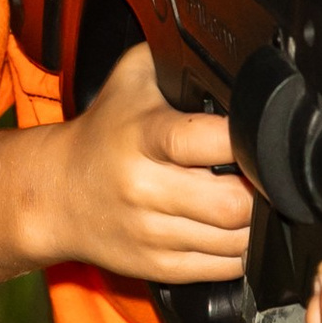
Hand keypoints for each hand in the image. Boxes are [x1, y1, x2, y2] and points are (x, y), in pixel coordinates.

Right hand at [30, 45, 252, 283]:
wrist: (54, 193)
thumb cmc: (104, 132)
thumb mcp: (132, 78)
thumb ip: (179, 58)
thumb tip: (234, 54)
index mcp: (144, 137)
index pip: (212, 141)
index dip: (249, 140)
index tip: (263, 135)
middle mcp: (146, 189)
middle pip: (233, 203)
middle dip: (262, 189)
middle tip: (267, 175)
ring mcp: (152, 234)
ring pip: (234, 241)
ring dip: (256, 223)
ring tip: (252, 200)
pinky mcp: (158, 267)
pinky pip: (221, 268)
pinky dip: (241, 251)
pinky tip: (235, 228)